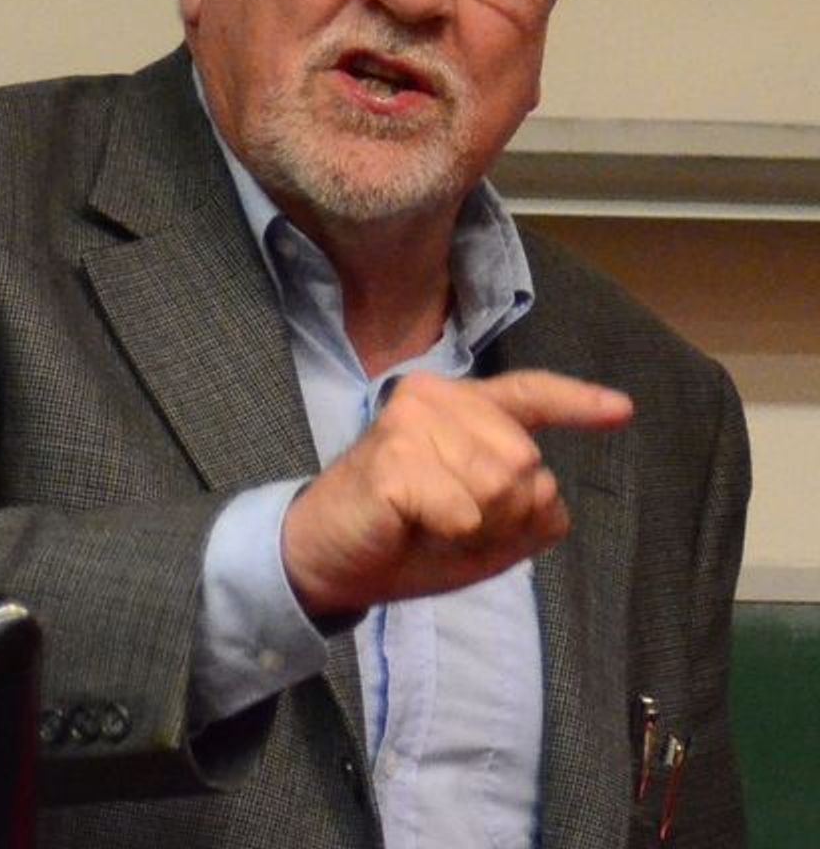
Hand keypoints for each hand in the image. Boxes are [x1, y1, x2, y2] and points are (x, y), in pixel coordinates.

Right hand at [281, 369, 631, 615]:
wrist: (329, 558)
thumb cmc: (406, 537)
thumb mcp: (483, 530)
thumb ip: (526, 507)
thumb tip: (549, 491)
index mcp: (463, 407)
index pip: (530, 394)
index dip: (578, 403)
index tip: (622, 412)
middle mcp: (439, 397)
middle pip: (527, 464)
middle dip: (505, 516)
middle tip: (452, 525)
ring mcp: (415, 420)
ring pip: (501, 487)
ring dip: (476, 529)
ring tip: (431, 526)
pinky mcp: (394, 455)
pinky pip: (464, 511)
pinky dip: (450, 535)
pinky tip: (413, 527)